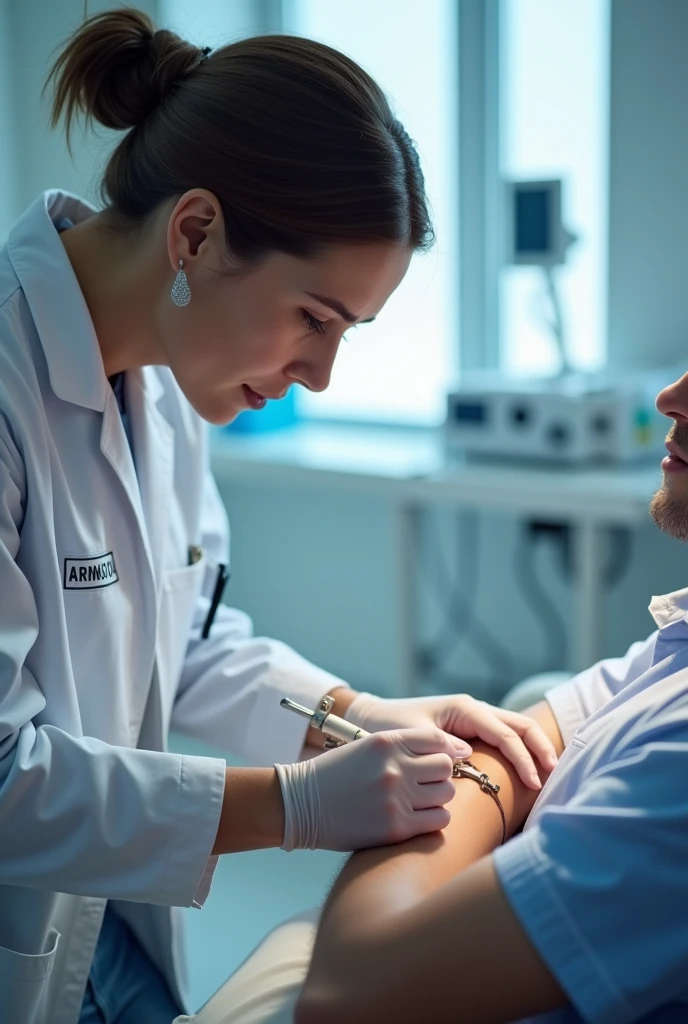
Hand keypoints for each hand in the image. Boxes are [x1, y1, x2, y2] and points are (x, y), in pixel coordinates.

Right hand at [275, 728, 456, 851]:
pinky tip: (419, 817)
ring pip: (447, 793)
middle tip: (429, 783)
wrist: (301, 805)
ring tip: (422, 800)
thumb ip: (403, 746)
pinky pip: (439, 819)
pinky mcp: (396, 827)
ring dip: (439, 796)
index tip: (442, 759)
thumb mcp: (365, 747)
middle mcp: (394, 767)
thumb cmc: (336, 774)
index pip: (437, 739)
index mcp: (386, 742)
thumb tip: (450, 753)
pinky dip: (434, 818)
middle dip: (441, 774)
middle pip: (446, 765)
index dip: (445, 749)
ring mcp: (396, 797)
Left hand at [344, 693, 557, 790]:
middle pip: (520, 725)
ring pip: (515, 729)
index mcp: (463, 708)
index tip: (534, 784)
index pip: (505, 734)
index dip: (523, 758)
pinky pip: (503, 738)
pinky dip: (520, 751)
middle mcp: (473, 710)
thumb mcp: (412, 736)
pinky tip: (530, 771)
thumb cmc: (388, 726)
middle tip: (554, 775)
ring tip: (550, 774)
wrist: (371, 718)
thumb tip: (469, 757)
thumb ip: (439, 745)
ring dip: (534, 748)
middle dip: (540, 748)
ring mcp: (474, 720)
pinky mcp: (470, 731)